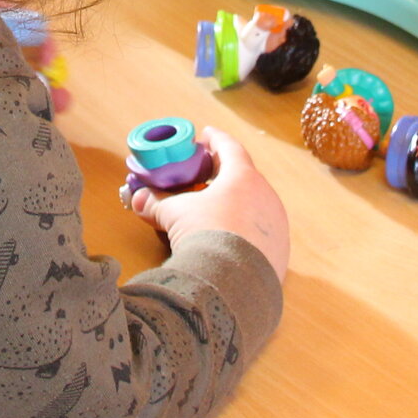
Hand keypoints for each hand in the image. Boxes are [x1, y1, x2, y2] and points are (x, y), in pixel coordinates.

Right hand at [130, 128, 289, 282]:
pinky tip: (232, 238)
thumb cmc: (206, 234)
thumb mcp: (176, 215)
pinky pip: (261, 231)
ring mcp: (276, 224)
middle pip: (244, 176)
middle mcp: (266, 196)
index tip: (207, 135)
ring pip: (255, 205)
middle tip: (207, 175)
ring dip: (237, 203)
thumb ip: (157, 203)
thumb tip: (138, 199)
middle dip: (224, 174)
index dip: (216, 139)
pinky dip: (246, 228)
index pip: (230, 148)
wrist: (233, 282)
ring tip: (217, 210)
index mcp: (243, 177)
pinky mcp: (280, 250)